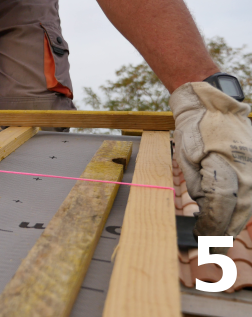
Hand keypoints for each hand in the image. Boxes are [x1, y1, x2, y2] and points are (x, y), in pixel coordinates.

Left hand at [170, 82, 251, 253]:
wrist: (213, 109)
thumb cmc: (196, 131)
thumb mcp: (188, 161)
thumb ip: (200, 188)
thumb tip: (206, 211)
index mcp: (228, 173)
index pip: (221, 212)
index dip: (210, 229)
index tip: (198, 240)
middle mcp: (248, 177)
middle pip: (237, 216)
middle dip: (221, 235)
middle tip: (209, 252)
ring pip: (246, 210)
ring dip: (231, 227)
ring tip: (217, 243)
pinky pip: (249, 199)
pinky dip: (238, 212)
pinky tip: (228, 221)